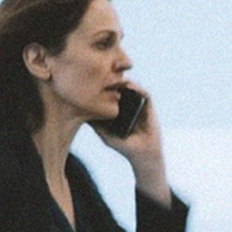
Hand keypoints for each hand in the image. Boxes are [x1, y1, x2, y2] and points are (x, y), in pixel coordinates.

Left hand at [96, 80, 170, 205]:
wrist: (143, 153)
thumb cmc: (124, 146)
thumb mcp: (106, 136)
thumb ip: (96, 126)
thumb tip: (82, 116)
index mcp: (118, 111)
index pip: (110, 96)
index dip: (104, 90)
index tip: (94, 85)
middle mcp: (129, 106)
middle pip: (120, 90)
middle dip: (113, 83)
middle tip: (104, 78)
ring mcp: (138, 105)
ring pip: (132, 89)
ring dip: (125, 83)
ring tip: (115, 79)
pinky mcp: (148, 107)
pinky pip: (144, 94)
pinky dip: (138, 88)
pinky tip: (130, 87)